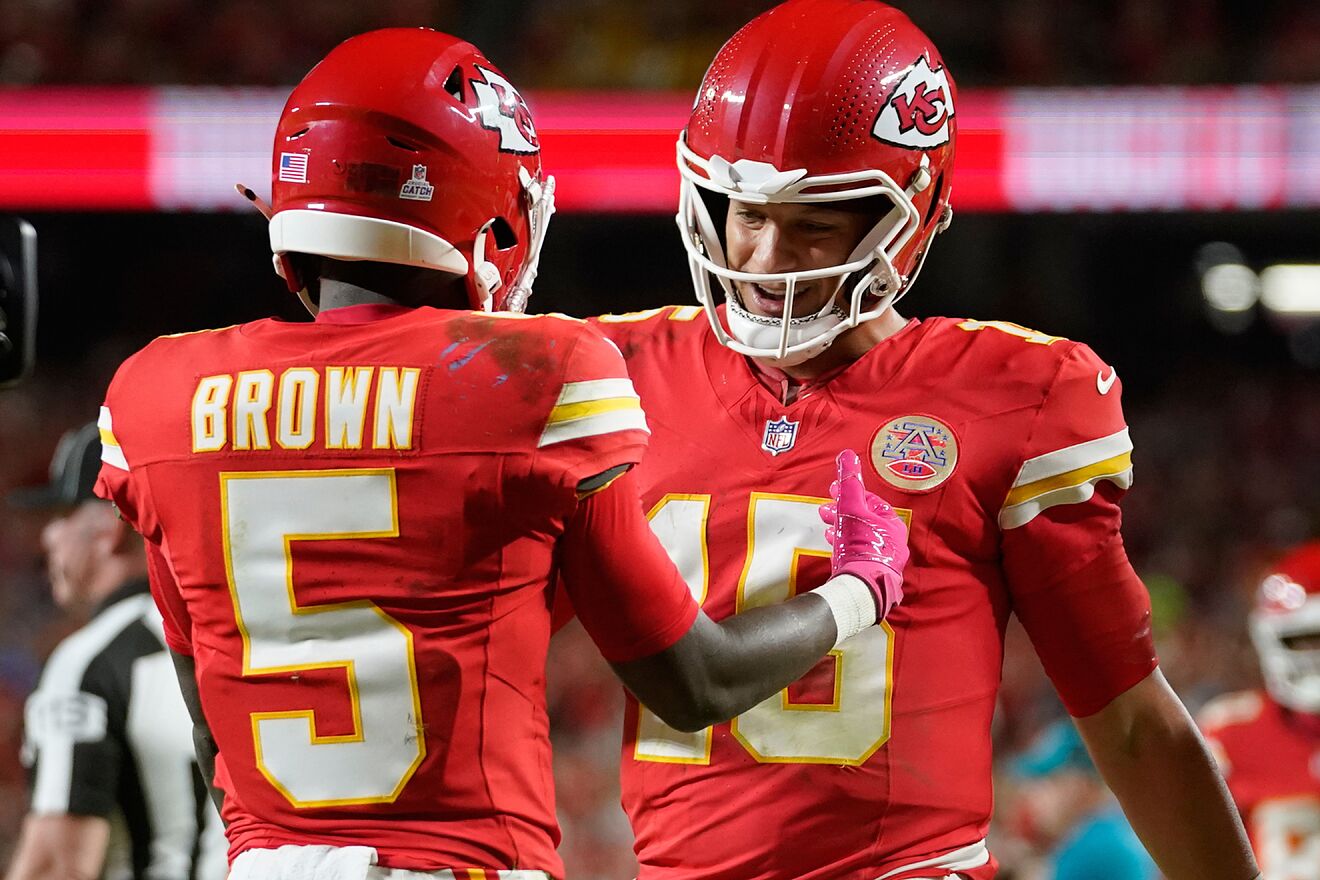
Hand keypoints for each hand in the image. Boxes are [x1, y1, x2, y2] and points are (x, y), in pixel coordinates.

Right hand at [819, 449, 908, 618]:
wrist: (860, 586)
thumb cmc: (860, 546)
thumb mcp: (851, 507)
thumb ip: (849, 481)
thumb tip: (847, 455)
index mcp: (892, 525)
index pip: (872, 502)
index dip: (851, 494)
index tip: (835, 491)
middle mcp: (892, 543)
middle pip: (864, 519)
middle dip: (842, 511)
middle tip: (826, 508)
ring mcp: (882, 559)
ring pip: (860, 536)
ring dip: (841, 527)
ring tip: (826, 525)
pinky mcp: (870, 572)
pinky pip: (857, 553)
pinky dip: (843, 544)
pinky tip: (832, 544)